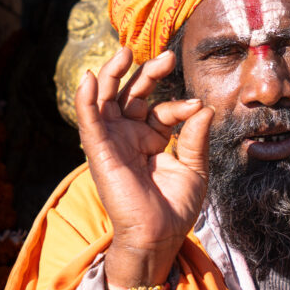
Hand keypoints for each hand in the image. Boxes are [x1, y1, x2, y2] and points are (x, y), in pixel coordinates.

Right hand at [75, 46, 213, 289]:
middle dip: (146, 74)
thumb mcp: (193, 167)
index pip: (161, 110)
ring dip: (111, 74)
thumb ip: (195, 137)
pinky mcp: (99, 151)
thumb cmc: (175, 208)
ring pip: (105, 100)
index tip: (197, 107)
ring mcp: (112, 142)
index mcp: (150, 139)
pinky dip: (85, 99)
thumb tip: (204, 107)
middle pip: (130, 95)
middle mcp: (129, 137)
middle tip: (166, 59)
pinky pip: (88, 121)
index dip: (178, 105)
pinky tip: (87, 78)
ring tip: (124, 53)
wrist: (160, 236)